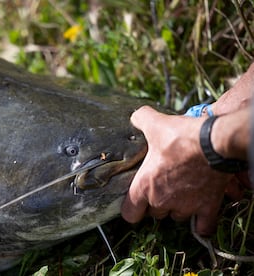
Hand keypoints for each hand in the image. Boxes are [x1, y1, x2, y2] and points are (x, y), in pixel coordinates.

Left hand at [121, 106, 238, 235]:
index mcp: (145, 186)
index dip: (131, 208)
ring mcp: (186, 206)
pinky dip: (201, 223)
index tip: (135, 201)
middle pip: (154, 213)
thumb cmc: (181, 136)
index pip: (129, 213)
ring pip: (176, 217)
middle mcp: (163, 201)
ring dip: (177, 208)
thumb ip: (140, 119)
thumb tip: (135, 116)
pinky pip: (204, 227)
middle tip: (161, 187)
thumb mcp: (155, 124)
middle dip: (156, 203)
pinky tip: (199, 215)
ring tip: (180, 192)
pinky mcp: (207, 207)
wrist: (213, 143)